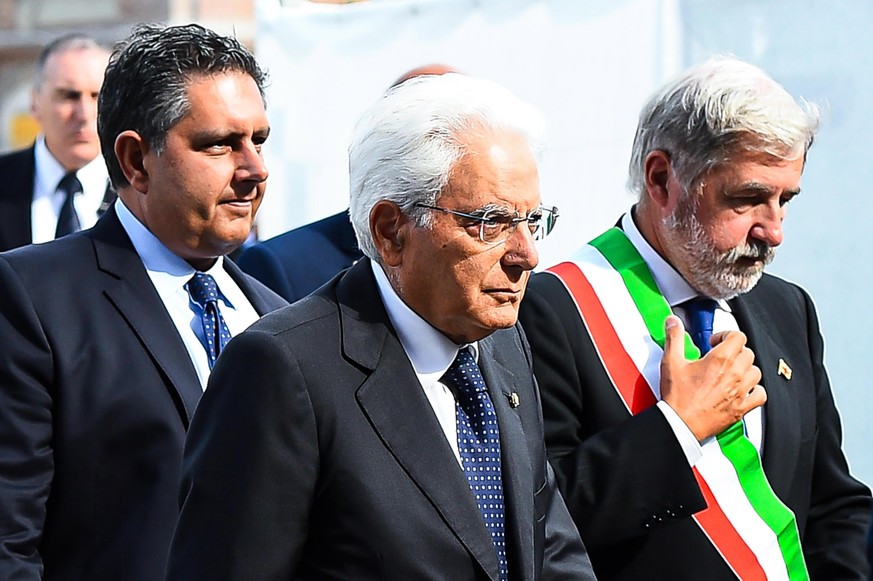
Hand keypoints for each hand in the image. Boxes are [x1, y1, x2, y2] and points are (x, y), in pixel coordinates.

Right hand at [660, 315, 764, 440]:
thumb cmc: (678, 397)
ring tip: (731, 371)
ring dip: (745, 368)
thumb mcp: (671, 362)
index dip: (726, 335)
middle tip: (720, 356)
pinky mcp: (742, 407)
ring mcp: (740, 391)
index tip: (716, 342)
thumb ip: (674, 338)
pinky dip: (755, 390)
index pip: (738, 337)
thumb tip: (674, 322)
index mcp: (720, 360)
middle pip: (747, 352)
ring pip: (756, 371)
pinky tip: (743, 389)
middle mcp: (735, 374)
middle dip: (734, 351)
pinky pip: (760, 394)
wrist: (680, 423)